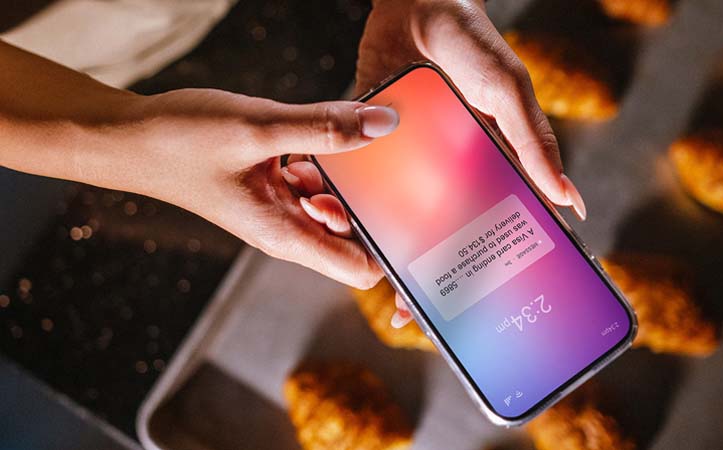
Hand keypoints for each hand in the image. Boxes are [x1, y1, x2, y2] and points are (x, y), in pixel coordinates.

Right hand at [124, 90, 400, 288]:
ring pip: (335, 205)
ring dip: (344, 177)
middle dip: (369, 201)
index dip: (389, 247)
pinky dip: (320, 163)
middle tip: (361, 160)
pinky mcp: (271, 190)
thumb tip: (381, 123)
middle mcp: (287, 232)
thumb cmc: (179, 142)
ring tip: (326, 145)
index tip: (404, 208)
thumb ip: (323, 128)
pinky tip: (305, 140)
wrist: (128, 139)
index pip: (361, 268)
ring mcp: (279, 212)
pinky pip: (314, 183)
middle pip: (354, 234)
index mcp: (286, 236)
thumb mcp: (257, 130)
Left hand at [356, 0, 585, 327]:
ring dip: (382, 242)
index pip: (492, 225)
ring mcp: (411, 159)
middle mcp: (449, 169)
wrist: (414, 1)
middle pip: (439, 231)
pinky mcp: (374, 142)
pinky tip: (335, 218)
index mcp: (488, 163)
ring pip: (396, 215)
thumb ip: (534, 143)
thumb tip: (567, 201)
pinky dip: (349, 202)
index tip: (473, 307)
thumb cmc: (472, 40)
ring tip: (368, 271)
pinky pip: (361, 181)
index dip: (485, 268)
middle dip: (425, 272)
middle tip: (408, 311)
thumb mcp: (508, 91)